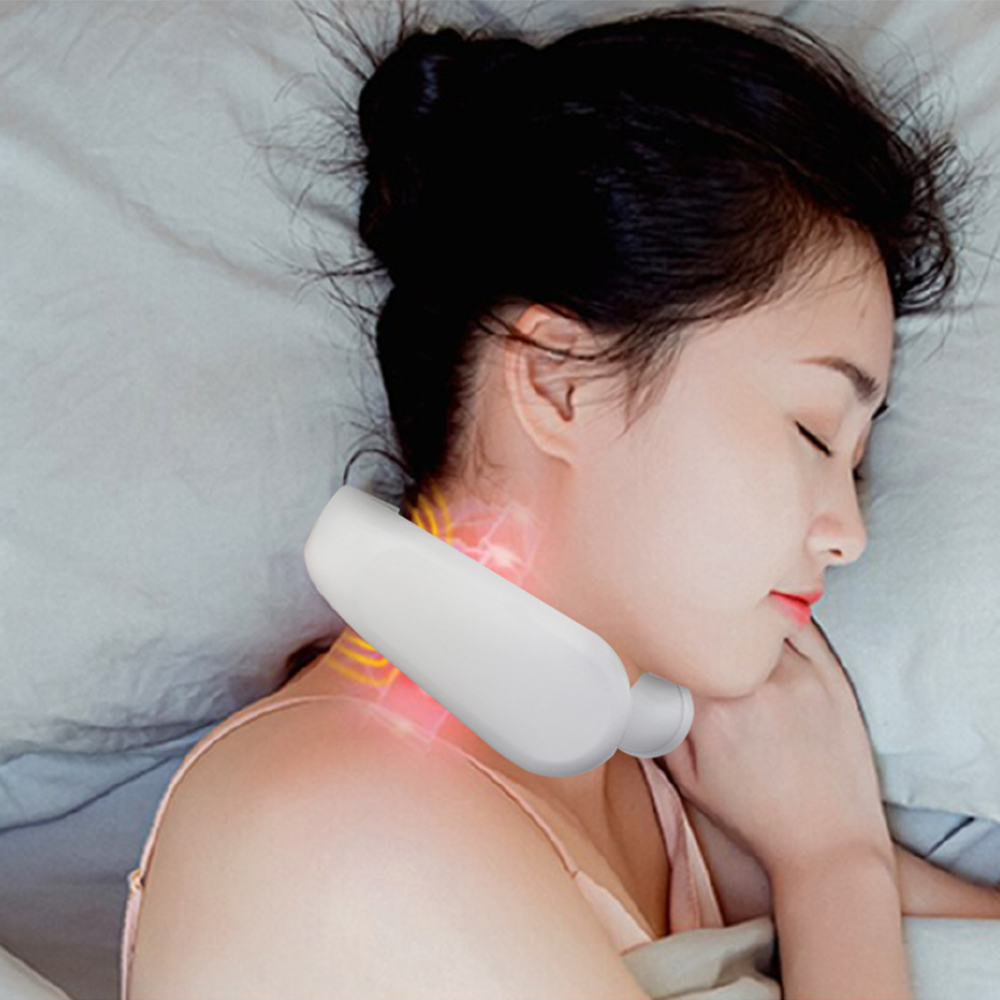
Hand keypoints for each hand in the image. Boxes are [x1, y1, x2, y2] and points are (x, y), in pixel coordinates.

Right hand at [662, 619, 893, 876]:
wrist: (829, 843)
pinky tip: (770, 634)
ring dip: (741, 631)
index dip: (667, 655)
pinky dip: (778, 623)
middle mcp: (753, 684)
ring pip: (756, 624)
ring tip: (736, 646)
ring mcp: (798, 675)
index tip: (667, 663)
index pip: (676, 656)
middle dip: (702, 641)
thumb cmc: (756, 816)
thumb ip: (660, 728)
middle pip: (716, 636)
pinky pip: (798, 626)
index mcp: (711, 711)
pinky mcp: (831, 675)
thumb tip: (640, 688)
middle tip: (701, 654)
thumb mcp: (690, 782)